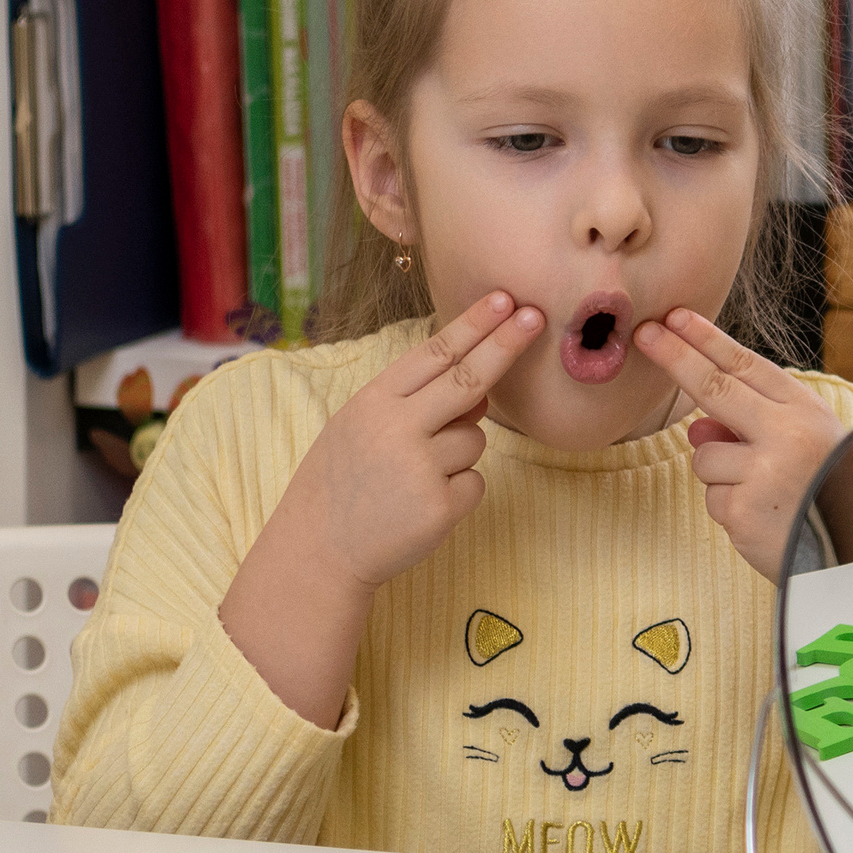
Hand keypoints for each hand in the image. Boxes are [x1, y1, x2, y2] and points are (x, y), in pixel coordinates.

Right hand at [221, 291, 543, 725]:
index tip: (505, 299)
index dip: (472, 325)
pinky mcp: (440, 506)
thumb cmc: (342, 483)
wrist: (316, 553)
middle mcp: (396, 429)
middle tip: (536, 317)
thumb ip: (414, 403)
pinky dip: (458, 491)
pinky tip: (419, 505)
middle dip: (506, 345)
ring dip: (459, 452)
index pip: (433, 354)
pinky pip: (475, 481)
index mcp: (372, 402)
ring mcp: (419, 468)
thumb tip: (481, 389)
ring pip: (476, 438)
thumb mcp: (360, 428)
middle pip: (468, 380)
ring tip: (412, 478)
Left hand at [631, 309, 848, 583]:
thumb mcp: (802, 447)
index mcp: (805, 410)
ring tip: (765, 494)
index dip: (709, 340)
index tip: (677, 317)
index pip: (748, 365)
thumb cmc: (830, 491)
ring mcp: (763, 471)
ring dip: (722, 473)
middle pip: (714, 386)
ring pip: (705, 455)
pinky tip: (765, 518)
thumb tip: (696, 427)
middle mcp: (786, 433)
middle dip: (675, 356)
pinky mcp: (743, 509)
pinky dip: (731, 508)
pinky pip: (713, 498)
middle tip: (645, 333)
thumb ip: (751, 428)